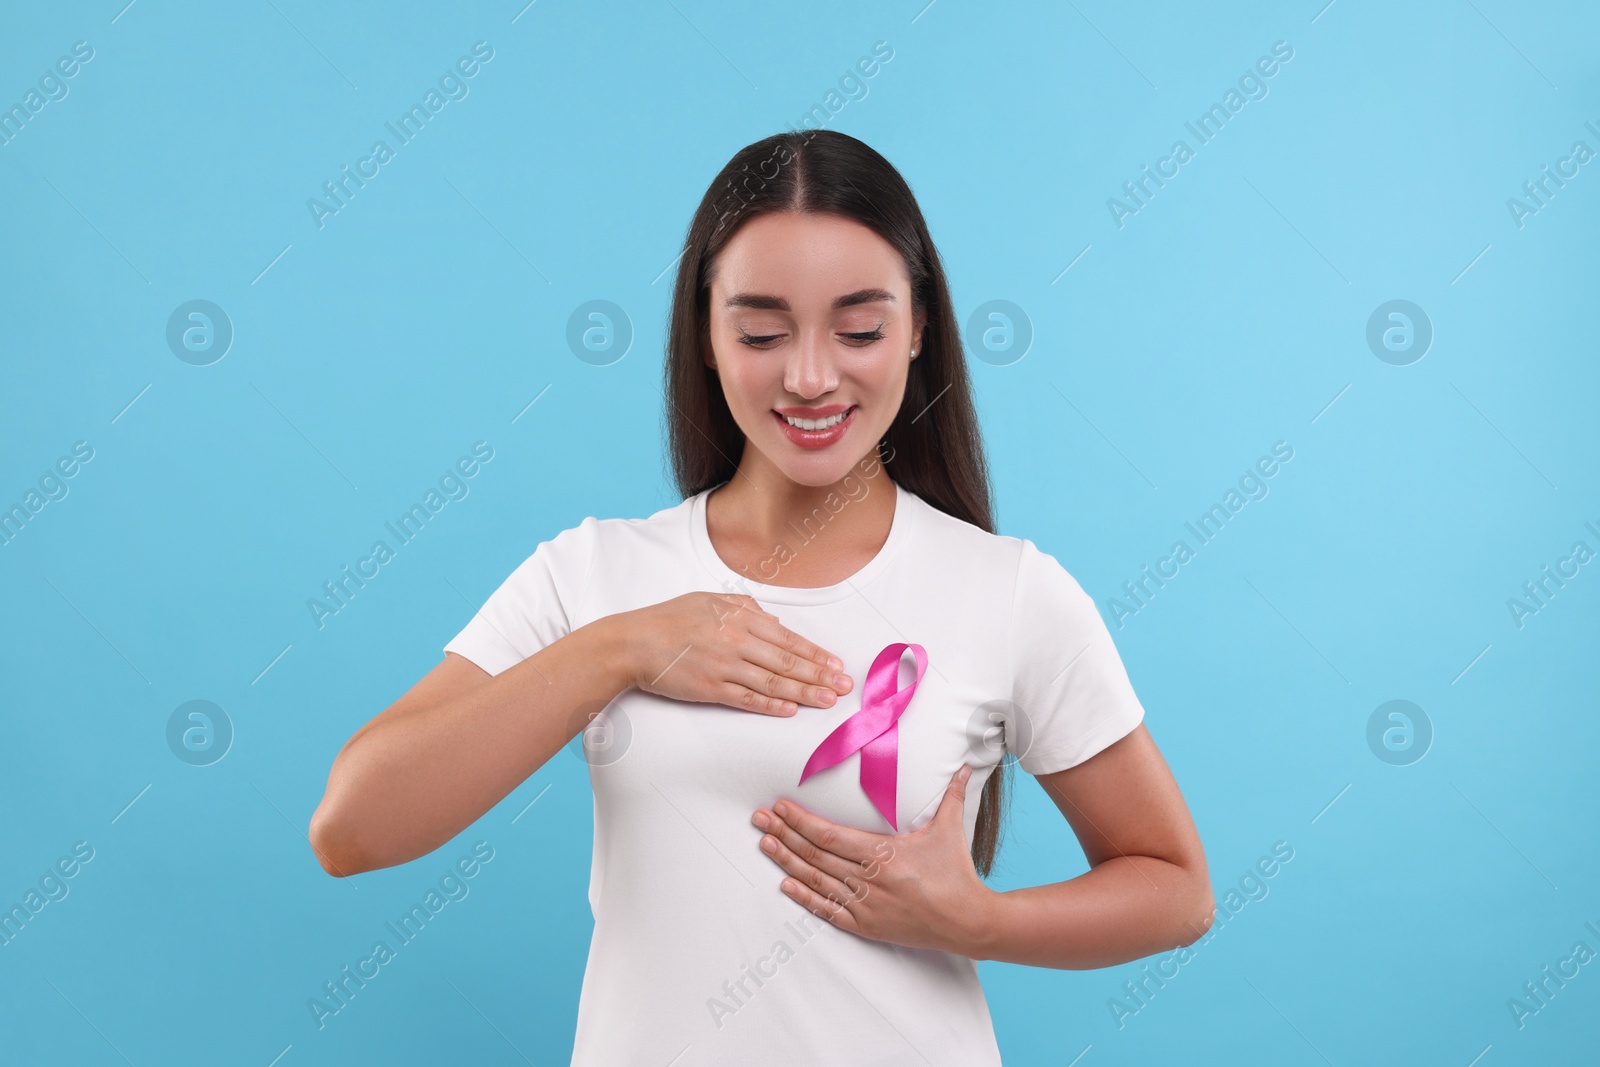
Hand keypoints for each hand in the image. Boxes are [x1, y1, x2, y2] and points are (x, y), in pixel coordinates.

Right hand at [614, 592, 852, 715]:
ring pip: (773, 683)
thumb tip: (774, 622)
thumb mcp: (711, 600)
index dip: (815, 654)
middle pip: (787, 662)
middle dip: (820, 675)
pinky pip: (747, 699)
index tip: (836, 664)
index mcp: (740, 617)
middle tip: (844, 686)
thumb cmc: (671, 619)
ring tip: (827, 701)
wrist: (634, 642)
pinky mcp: (711, 689)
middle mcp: (737, 641)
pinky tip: (790, 710)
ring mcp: (724, 666)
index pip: (788, 639)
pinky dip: (771, 706)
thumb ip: (745, 608)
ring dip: (804, 693)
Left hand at [750, 765, 994, 956]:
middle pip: (816, 855)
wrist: (968, 922)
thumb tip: (966, 765)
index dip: (801, 821)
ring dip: (787, 862)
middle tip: (759, 820)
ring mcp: (866, 906)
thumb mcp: (949, 830)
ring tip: (765, 844)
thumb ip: (951, 794)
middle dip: (784, 835)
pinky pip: (828, 910)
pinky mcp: (867, 926)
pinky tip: (785, 884)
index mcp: (884, 854)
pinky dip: (805, 897)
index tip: (780, 807)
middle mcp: (869, 880)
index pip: (830, 835)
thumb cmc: (957, 873)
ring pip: (817, 881)